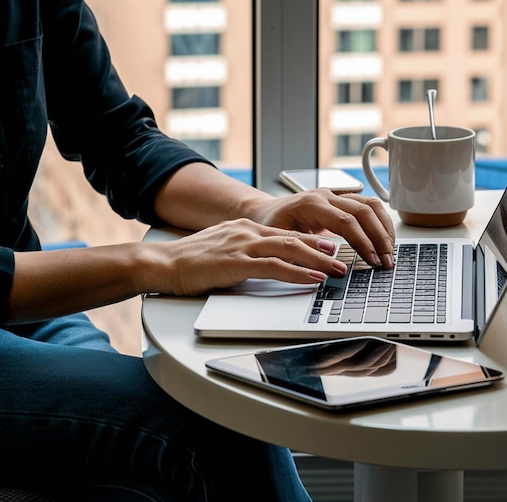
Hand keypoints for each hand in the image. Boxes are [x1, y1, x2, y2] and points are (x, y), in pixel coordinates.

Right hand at [149, 218, 348, 295]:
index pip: (286, 233)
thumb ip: (247, 251)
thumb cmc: (192, 260)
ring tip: (337, 269)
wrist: (164, 263)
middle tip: (342, 257)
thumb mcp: (225, 248)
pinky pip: (274, 267)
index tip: (330, 246)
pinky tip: (312, 278)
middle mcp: (248, 232)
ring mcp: (243, 245)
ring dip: (317, 260)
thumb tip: (268, 262)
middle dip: (322, 248)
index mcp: (246, 228)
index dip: (311, 240)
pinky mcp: (236, 262)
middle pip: (294, 238)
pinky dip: (297, 273)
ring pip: (290, 249)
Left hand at [248, 189, 394, 268]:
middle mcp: (326, 196)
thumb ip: (302, 250)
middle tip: (387, 261)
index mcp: (311, 204)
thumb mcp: (279, 240)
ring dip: (385, 228)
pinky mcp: (342, 200)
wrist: (264, 212)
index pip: (346, 221)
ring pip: (371, 204)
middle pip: (364, 211)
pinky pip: (368, 205)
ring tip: (390, 251)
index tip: (373, 260)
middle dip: (380, 237)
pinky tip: (385, 238)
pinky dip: (380, 222)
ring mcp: (335, 195)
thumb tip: (328, 264)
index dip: (363, 241)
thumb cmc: (269, 226)